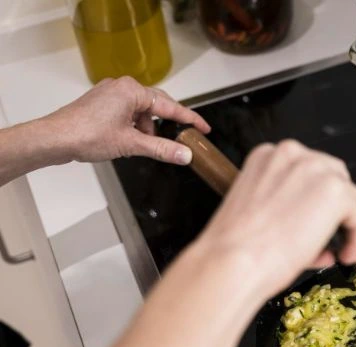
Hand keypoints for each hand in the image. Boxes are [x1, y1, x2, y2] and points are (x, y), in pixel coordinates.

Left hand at [45, 76, 210, 164]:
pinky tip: (130, 141)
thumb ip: (162, 149)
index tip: (204, 128)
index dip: (190, 119)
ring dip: (147, 129)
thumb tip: (185, 154)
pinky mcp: (102, 103)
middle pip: (157, 105)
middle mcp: (122, 87)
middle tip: (181, 140)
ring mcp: (110, 93)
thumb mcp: (131, 144)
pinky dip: (134, 127)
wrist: (55, 139)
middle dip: (166, 125)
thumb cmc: (87, 135)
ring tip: (143, 146)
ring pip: (141, 111)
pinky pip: (128, 112)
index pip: (170, 106)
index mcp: (132, 91)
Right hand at [194, 140, 355, 298]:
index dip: (315, 199)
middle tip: (333, 234)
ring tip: (338, 249)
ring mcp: (316, 170)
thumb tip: (312, 229)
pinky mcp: (335, 192)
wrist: (233, 262)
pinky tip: (345, 253)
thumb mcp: (258, 212)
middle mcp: (292, 155)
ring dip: (345, 223)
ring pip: (348, 195)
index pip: (307, 171)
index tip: (315, 219)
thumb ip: (288, 209)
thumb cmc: (236, 247)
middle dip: (334, 207)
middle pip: (332, 176)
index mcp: (267, 156)